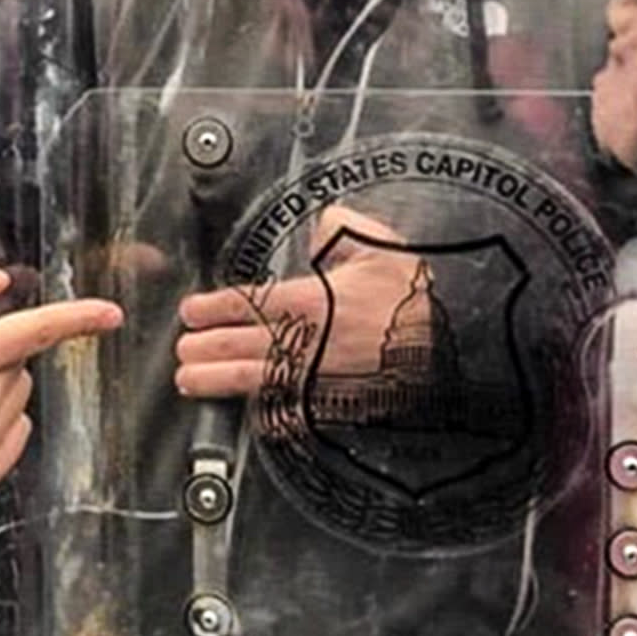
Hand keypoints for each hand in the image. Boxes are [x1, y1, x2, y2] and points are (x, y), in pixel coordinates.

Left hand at [176, 205, 415, 397]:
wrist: (455, 356)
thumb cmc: (418, 301)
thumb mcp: (385, 248)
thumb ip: (345, 230)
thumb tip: (321, 223)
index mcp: (313, 300)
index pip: (248, 302)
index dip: (213, 308)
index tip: (191, 312)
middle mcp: (305, 343)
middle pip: (238, 344)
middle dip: (204, 347)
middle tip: (181, 350)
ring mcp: (315, 380)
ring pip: (252, 380)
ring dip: (215, 381)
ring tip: (189, 381)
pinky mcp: (332, 409)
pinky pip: (286, 412)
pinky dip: (263, 412)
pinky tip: (248, 411)